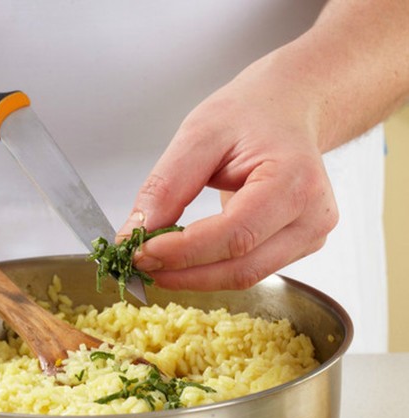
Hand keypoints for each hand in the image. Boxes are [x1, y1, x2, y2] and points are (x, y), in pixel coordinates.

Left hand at [117, 59, 338, 290]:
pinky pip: (248, 270)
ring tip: (155, 264)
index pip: (235, 234)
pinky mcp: (297, 246)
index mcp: (295, 181)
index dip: (184, 252)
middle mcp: (312, 216)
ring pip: (244, 277)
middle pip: (241, 266)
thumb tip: (135, 232)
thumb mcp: (198, 135)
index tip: (141, 252)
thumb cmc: (250, 114)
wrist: (286, 109)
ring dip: (193, 277)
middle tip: (140, 265)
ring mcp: (309, 235)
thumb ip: (166, 187)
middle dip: (183, 273)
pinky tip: (182, 259)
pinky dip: (209, 270)